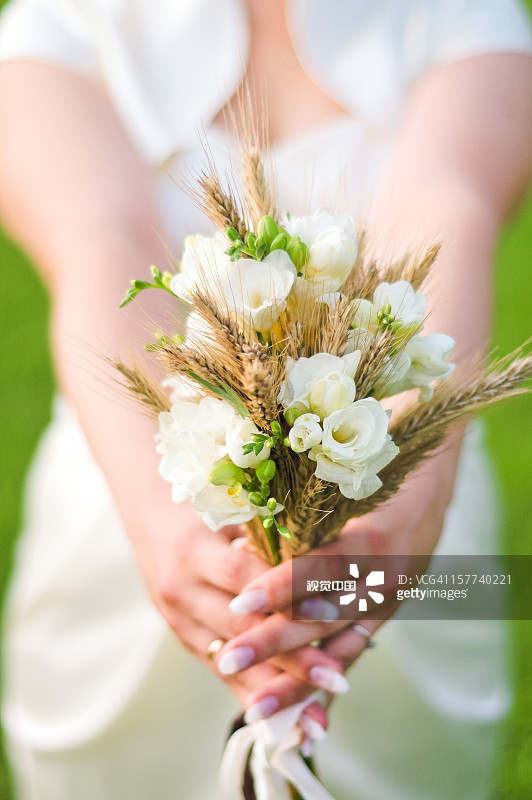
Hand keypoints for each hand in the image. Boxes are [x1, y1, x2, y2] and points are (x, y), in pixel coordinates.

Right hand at [124, 488, 327, 731]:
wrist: (147, 520)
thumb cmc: (201, 506)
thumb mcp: (228, 509)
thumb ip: (266, 532)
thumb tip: (322, 553)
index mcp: (192, 550)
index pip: (244, 576)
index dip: (285, 597)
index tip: (330, 615)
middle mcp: (181, 590)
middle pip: (241, 628)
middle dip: (291, 657)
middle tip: (337, 677)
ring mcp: (179, 620)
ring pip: (231, 662)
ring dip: (277, 690)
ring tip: (317, 717)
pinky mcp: (184, 640)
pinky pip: (221, 674)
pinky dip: (254, 696)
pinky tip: (287, 722)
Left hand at [210, 440, 460, 718]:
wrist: (431, 484)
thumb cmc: (377, 473)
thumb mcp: (347, 485)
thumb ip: (306, 515)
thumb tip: (241, 541)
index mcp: (376, 536)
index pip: (324, 566)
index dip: (282, 587)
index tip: (240, 605)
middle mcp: (387, 576)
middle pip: (326, 615)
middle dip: (276, 642)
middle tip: (230, 661)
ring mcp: (391, 601)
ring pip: (340, 648)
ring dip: (298, 679)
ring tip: (257, 708)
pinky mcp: (388, 614)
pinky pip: (354, 653)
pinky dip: (326, 680)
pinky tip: (300, 710)